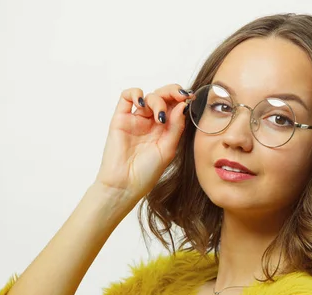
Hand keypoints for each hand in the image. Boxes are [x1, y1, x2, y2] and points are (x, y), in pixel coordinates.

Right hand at [94, 84, 190, 204]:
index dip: (182, 99)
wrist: (124, 184)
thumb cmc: (146, 172)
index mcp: (165, 130)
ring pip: (148, 96)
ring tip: (159, 116)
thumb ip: (176, 127)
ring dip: (157, 100)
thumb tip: (182, 105)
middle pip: (163, 97)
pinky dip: (135, 94)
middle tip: (181, 96)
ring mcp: (136, 119)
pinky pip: (126, 97)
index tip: (191, 98)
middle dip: (173, 92)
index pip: (175, 107)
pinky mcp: (120, 119)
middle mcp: (151, 123)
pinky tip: (141, 104)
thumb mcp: (168, 149)